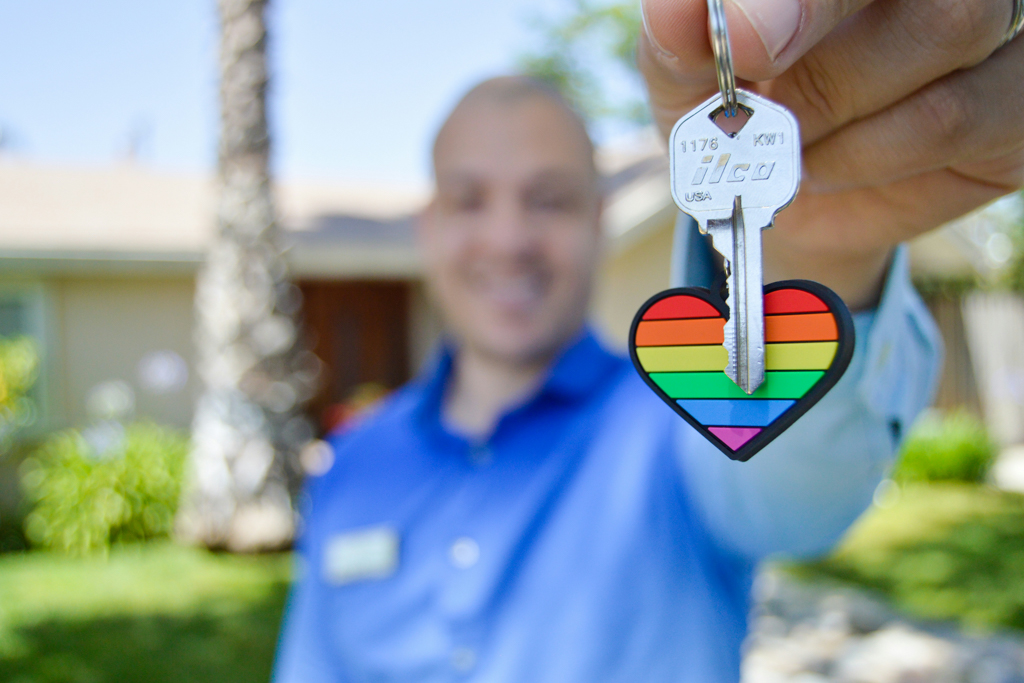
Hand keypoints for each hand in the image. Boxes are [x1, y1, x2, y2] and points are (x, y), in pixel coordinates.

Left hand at [639, 0, 1023, 307]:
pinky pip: (953, 116)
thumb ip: (683, 37)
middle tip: (765, 105)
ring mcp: (993, 27)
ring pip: (947, 33)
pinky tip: (833, 160)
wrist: (776, 195)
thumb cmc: (735, 107)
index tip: (746, 42)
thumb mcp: (689, 72)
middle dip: (825, 57)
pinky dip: (872, 153)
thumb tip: (678, 9)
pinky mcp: (1012, 103)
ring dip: (841, 111)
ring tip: (794, 139)